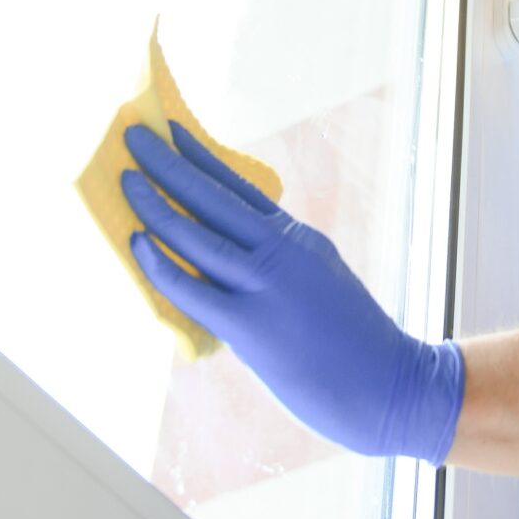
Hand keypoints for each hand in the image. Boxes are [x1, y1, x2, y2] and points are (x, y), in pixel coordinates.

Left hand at [122, 122, 463, 463]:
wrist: (394, 388)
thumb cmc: (358, 350)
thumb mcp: (323, 287)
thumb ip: (283, 270)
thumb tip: (233, 271)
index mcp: (300, 241)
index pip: (242, 188)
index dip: (203, 157)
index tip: (174, 130)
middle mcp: (283, 253)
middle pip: (215, 197)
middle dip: (169, 162)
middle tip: (134, 133)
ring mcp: (268, 287)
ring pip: (199, 234)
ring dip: (156, 202)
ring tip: (125, 175)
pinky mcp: (253, 326)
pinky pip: (193, 288)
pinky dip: (160, 262)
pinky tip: (137, 240)